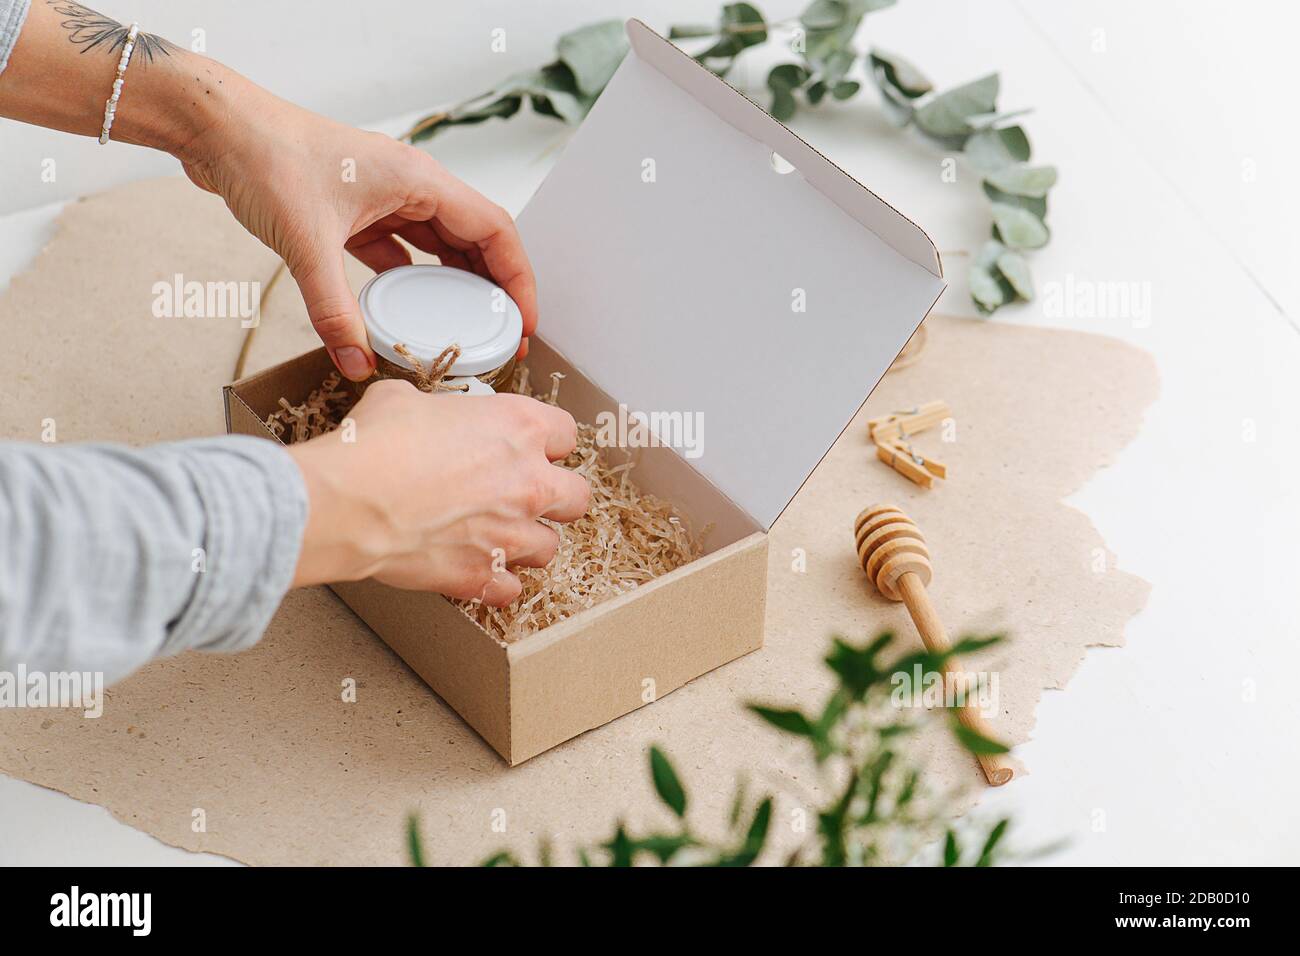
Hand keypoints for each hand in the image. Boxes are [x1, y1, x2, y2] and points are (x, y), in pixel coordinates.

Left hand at [175, 67, 537, 381]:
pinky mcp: (357, 210)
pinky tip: (407, 311)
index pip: (494, 230)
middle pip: (475, 240)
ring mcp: (385, 197)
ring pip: (440, 246)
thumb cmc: (266, 158)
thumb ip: (334, 312)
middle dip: (494, 289)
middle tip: (501, 337)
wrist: (218, 130)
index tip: (523, 322)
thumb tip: (357, 363)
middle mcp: (412, 185)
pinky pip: (401, 249)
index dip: (518, 279)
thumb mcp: (307, 244)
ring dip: (455, 286)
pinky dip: (410, 281)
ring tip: (464, 329)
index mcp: (420, 179)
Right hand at [286, 381, 588, 603]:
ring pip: (549, 548)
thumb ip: (434, 410)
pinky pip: (510, 589)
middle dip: (556, 498)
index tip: (531, 449)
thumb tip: (422, 416)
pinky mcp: (484, 576)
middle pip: (576, 497)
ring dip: (527, 543)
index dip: (548, 443)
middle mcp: (529, 482)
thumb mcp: (403, 400)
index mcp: (518, 427)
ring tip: (498, 538)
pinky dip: (496, 583)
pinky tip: (475, 570)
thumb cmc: (374, 446)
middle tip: (526, 498)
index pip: (566, 434)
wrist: (349, 503)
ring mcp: (512, 534)